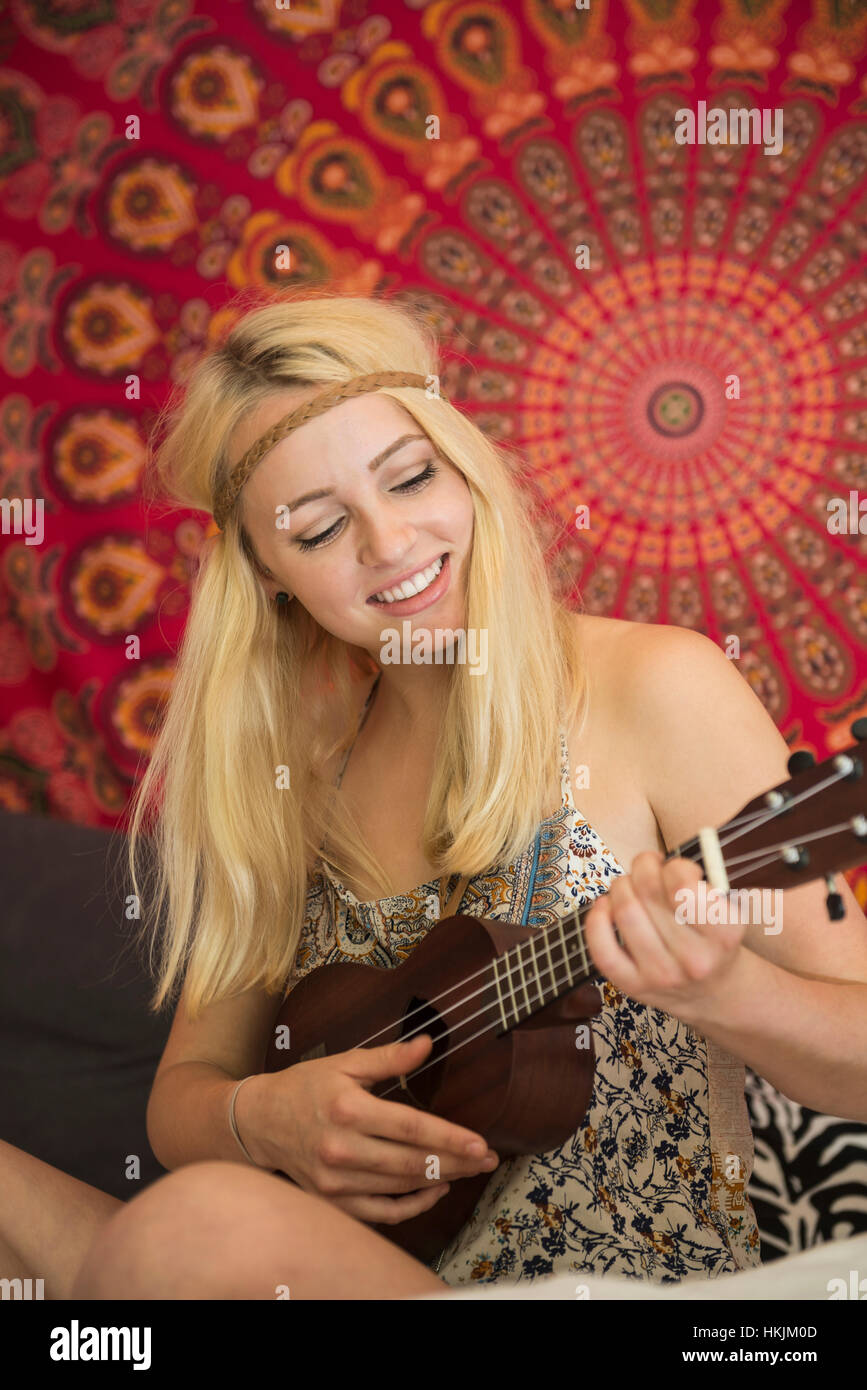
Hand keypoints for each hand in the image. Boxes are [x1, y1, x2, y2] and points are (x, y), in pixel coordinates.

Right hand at [237, 1034, 499, 1224]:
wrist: (259, 1121)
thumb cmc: (305, 1086)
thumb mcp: (345, 1063)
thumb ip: (389, 1058)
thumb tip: (427, 1044)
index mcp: (347, 1108)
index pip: (409, 1127)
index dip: (448, 1137)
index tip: (480, 1142)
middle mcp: (340, 1148)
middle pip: (410, 1162)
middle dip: (456, 1162)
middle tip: (488, 1159)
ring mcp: (335, 1180)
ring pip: (399, 1187)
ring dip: (439, 1180)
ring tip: (468, 1169)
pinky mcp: (332, 1200)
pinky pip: (380, 1212)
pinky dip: (411, 1206)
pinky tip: (433, 1190)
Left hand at [582, 851, 747, 1020]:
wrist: (715, 993)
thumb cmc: (713, 939)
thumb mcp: (727, 910)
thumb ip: (700, 882)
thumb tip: (658, 861)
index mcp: (724, 934)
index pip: (684, 886)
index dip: (673, 865)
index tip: (675, 868)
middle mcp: (695, 959)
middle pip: (649, 892)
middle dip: (643, 867)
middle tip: (648, 867)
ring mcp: (662, 975)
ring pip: (626, 912)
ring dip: (621, 886)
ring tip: (630, 886)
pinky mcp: (635, 986)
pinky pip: (603, 949)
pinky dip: (597, 919)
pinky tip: (605, 905)